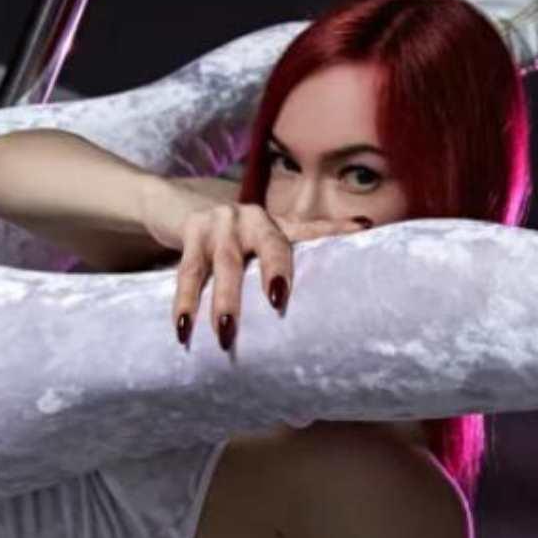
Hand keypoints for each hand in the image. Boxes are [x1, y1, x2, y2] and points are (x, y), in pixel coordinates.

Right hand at [144, 181, 368, 350]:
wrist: (176, 203)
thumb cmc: (233, 241)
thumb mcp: (261, 246)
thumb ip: (286, 269)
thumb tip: (325, 309)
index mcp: (278, 224)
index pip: (313, 228)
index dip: (337, 228)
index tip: (362, 229)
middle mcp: (253, 217)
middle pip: (271, 245)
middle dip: (276, 271)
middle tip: (279, 301)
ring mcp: (221, 222)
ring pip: (226, 265)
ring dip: (225, 300)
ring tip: (226, 334)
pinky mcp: (191, 231)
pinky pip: (188, 272)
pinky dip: (185, 303)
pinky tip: (183, 329)